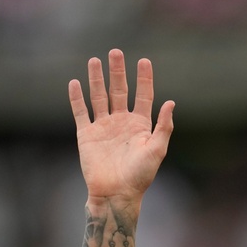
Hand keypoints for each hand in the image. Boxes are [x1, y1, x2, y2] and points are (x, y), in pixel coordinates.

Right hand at [68, 49, 174, 209]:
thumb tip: (172, 103)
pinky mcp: (87, 135)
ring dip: (96, 79)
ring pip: (99, 97)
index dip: (144, 79)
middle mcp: (122, 122)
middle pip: (119, 91)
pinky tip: (75, 82)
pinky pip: (81, 112)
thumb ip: (163, 127)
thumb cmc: (140, 176)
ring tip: (95, 60)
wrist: (116, 194)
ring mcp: (103, 127)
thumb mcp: (157, 150)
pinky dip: (77, 98)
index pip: (143, 96)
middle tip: (115, 52)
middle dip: (117, 72)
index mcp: (140, 125)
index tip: (144, 61)